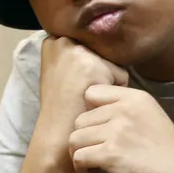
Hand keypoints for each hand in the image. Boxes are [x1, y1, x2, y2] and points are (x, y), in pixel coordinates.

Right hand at [35, 36, 128, 172]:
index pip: (92, 46)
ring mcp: (75, 50)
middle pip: (103, 52)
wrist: (58, 132)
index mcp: (53, 41)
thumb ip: (78, 56)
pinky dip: (115, 89)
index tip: (78, 83)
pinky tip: (95, 100)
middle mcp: (62, 40)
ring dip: (107, 80)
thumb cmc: (66, 106)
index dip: (91, 67)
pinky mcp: (91, 65)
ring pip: (112, 63)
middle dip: (100, 71)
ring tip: (87, 96)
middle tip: (82, 91)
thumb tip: (107, 46)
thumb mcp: (64, 71)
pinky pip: (120, 76)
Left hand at [67, 84, 173, 172]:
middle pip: (79, 119)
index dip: (89, 113)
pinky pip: (78, 157)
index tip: (98, 130)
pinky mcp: (110, 154)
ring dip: (80, 154)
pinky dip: (83, 169)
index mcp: (135, 97)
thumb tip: (94, 119)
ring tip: (95, 166)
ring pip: (74, 138)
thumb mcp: (152, 118)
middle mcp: (123, 109)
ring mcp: (116, 131)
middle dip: (84, 138)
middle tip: (96, 154)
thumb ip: (126, 111)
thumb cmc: (171, 154)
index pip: (91, 92)